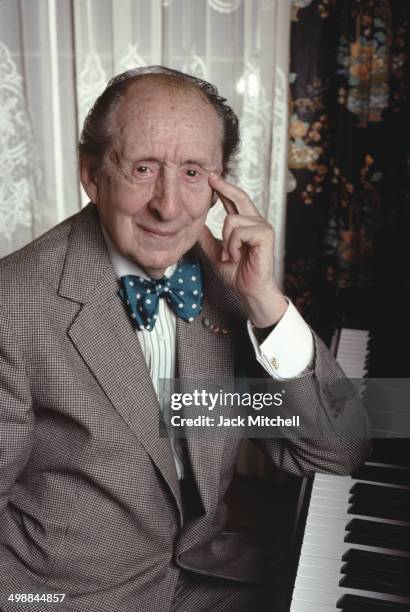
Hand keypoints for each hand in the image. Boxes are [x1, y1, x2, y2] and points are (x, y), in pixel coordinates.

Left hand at [198, 173, 287, 327]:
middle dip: (224, 186)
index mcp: (246, 225)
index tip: (212, 178)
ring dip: (226, 241)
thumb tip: (196, 224)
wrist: (249, 291)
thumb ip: (208, 238)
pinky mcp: (265, 234)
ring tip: (230, 256)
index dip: (223, 189)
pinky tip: (236, 256)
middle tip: (211, 176)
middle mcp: (256, 222)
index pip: (234, 202)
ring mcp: (263, 227)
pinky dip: (232, 246)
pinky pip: (239, 231)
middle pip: (239, 197)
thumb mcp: (216, 253)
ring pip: (232, 220)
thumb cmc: (238, 274)